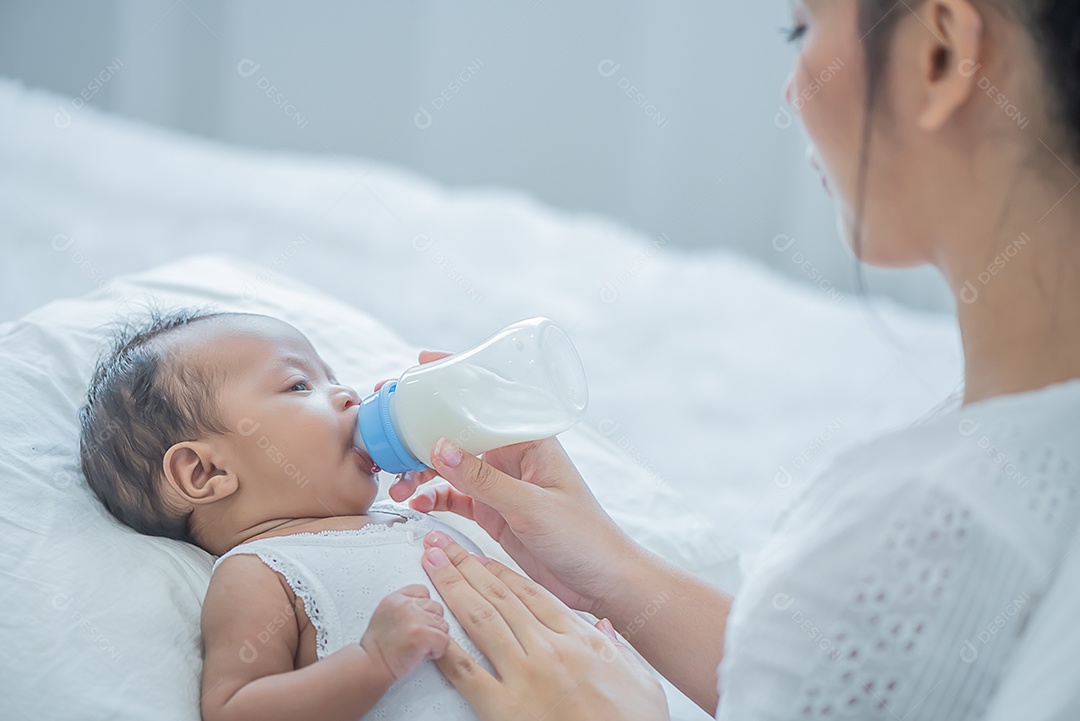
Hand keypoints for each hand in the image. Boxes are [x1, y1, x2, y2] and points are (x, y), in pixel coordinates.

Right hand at [359, 585, 449, 681]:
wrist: (370, 665)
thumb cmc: (378, 647)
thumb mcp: (384, 614)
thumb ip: (403, 606)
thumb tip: (423, 608)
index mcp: (395, 598)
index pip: (423, 591)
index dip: (424, 609)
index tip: (416, 622)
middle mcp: (405, 605)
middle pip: (437, 608)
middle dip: (431, 624)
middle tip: (417, 637)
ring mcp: (415, 618)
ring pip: (443, 625)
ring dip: (435, 638)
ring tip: (418, 646)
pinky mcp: (422, 634)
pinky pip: (444, 640)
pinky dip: (437, 651)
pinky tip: (422, 654)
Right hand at [378, 351, 642, 616]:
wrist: (602, 583)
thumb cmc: (584, 537)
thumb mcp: (531, 507)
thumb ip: (484, 480)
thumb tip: (438, 446)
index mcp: (530, 439)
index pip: (488, 397)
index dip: (454, 380)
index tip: (419, 366)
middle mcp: (513, 454)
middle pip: (459, 430)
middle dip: (422, 428)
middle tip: (385, 429)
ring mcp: (500, 482)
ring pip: (449, 465)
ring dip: (420, 470)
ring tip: (398, 484)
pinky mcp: (493, 511)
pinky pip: (453, 496)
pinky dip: (431, 497)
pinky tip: (416, 504)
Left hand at [420, 533, 669, 720]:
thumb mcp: (642, 681)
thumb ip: (618, 647)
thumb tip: (602, 624)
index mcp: (580, 640)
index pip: (533, 595)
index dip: (502, 573)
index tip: (481, 559)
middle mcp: (550, 650)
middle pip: (501, 598)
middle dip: (468, 568)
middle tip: (443, 546)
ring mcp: (525, 677)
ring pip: (481, 620)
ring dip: (452, 588)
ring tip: (432, 565)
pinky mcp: (504, 709)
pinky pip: (466, 673)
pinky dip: (445, 648)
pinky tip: (430, 628)